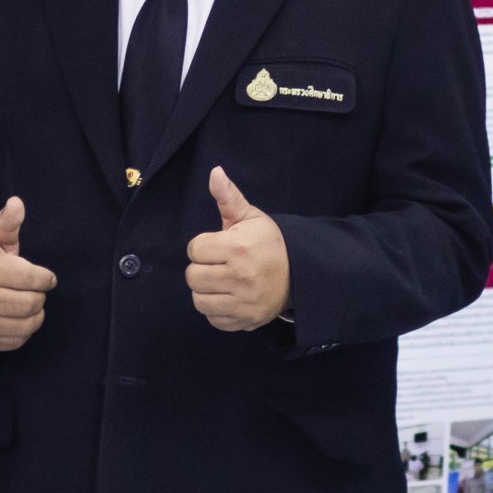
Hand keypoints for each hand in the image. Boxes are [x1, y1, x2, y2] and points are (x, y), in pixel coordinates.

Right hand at [0, 196, 54, 351]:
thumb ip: (7, 222)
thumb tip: (16, 203)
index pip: (32, 278)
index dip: (46, 277)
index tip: (46, 276)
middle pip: (32, 302)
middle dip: (39, 294)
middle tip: (33, 289)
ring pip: (29, 323)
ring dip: (36, 313)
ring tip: (28, 302)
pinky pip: (19, 339)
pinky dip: (25, 329)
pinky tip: (18, 316)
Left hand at [186, 168, 289, 332]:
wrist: (299, 273)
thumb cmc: (269, 243)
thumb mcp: (251, 217)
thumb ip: (229, 197)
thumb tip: (215, 172)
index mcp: (239, 248)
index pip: (194, 250)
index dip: (203, 246)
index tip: (219, 246)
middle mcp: (240, 277)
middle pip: (193, 276)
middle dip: (202, 268)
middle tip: (219, 264)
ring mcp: (243, 302)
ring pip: (199, 300)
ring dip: (206, 290)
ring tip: (221, 281)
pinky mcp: (244, 320)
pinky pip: (213, 318)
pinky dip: (216, 308)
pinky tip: (228, 296)